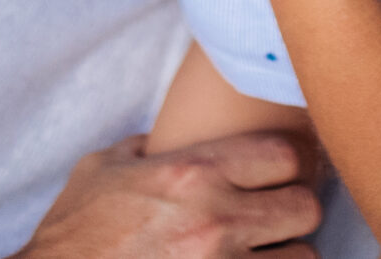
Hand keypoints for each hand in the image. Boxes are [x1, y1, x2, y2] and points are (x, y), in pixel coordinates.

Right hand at [13, 133, 320, 258]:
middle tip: (276, 216)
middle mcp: (214, 220)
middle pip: (305, 206)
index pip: (284, 155)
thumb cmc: (74, 234)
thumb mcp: (102, 170)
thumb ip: (145, 147)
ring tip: (265, 253)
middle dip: (294, 210)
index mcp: (191, 174)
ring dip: (287, 255)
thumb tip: (166, 134)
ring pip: (304, 257)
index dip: (286, 163)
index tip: (277, 173)